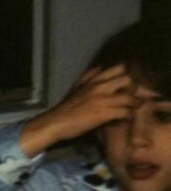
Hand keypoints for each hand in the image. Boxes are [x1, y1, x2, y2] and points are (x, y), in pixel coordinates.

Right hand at [20, 64, 138, 156]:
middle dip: (132, 87)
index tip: (126, 83)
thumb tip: (100, 68)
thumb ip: (88, 76)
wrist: (56, 122)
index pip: (118, 67)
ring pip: (128, 97)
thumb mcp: (76, 86)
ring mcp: (103, 100)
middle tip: (131, 95)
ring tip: (135, 107)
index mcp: (93, 79)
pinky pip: (124, 112)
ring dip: (135, 103)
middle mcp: (99, 86)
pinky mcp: (104, 114)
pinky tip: (126, 118)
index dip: (125, 75)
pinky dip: (128, 115)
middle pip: (127, 79)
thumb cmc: (65, 107)